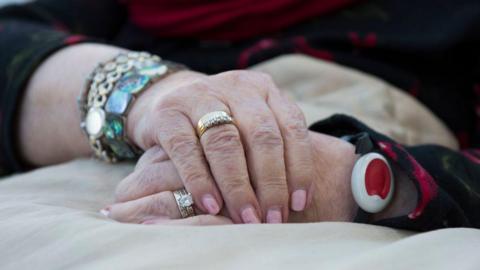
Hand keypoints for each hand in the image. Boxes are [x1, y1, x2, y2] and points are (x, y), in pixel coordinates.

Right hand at [125, 70, 317, 222]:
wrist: (168, 101)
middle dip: (271, 182)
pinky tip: (211, 205)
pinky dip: (200, 180)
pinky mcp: (167, 112)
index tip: (299, 204)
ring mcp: (199, 96)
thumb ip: (271, 150)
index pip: (291, 127)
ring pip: (226, 142)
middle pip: (261, 135)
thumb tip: (295, 202)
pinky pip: (186, 149)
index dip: (299, 167)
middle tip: (273, 218)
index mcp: (264, 89)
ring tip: (247, 218)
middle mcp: (236, 87)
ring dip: (238, 186)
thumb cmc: (220, 126)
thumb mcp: (249, 126)